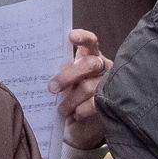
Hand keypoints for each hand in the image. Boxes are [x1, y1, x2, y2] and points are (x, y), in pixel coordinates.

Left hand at [52, 29, 108, 149]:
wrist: (82, 121)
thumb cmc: (70, 92)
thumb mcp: (65, 79)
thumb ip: (60, 72)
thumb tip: (46, 74)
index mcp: (89, 55)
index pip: (90, 42)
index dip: (83, 38)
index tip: (71, 36)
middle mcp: (101, 66)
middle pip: (88, 65)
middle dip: (68, 76)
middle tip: (51, 88)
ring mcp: (108, 83)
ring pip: (89, 87)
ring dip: (71, 99)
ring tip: (61, 110)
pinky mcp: (111, 101)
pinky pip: (96, 104)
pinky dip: (83, 109)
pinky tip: (75, 114)